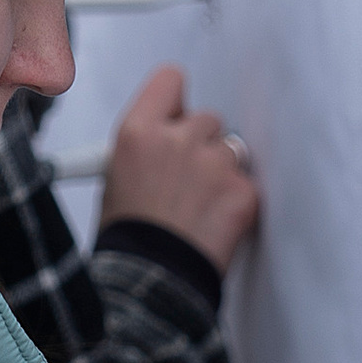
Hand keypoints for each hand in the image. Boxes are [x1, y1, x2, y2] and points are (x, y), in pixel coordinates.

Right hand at [97, 67, 259, 273]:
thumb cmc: (129, 237)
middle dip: (201, 144)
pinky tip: (212, 223)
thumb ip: (146, 144)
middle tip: (185, 180)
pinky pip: (246, 183)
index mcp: (138, 132)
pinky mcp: (242, 190)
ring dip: (220, 172)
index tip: (177, 114)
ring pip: (231, 150)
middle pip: (207, 118)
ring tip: (197, 207)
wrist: (150, 281)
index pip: (171, 81)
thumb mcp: (116, 176)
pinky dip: (235, 201)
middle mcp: (177, 139)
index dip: (175, 100)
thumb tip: (165, 135)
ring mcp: (214, 163)